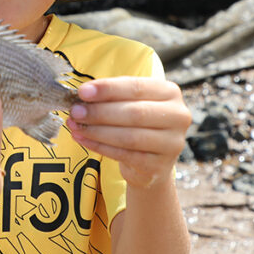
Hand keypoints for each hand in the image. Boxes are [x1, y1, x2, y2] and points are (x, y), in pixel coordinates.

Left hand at [65, 77, 190, 187]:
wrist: (151, 162)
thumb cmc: (138, 124)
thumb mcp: (131, 103)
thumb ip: (112, 97)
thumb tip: (83, 95)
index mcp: (170, 92)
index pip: (136, 87)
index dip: (108, 89)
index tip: (82, 92)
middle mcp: (178, 116)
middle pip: (133, 113)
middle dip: (99, 112)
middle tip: (75, 111)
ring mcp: (172, 143)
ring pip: (128, 136)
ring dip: (97, 130)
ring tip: (75, 126)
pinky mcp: (159, 165)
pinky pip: (124, 155)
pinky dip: (99, 146)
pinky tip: (83, 139)